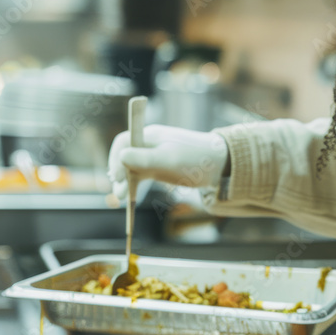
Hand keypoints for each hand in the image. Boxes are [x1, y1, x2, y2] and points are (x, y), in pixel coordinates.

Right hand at [107, 125, 228, 199]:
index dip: (115, 157)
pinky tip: (130, 196)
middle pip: (125, 155)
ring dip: (124, 182)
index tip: (116, 177)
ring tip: (121, 198)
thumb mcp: (170, 160)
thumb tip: (122, 156)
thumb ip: (145, 158)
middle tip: (118, 194)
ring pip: (131, 167)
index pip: (124, 141)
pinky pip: (141, 174)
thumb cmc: (196, 159)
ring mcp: (154, 155)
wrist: (220, 165)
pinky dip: (134, 184)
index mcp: (151, 135)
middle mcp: (150, 143)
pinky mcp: (160, 167)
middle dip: (118, 174)